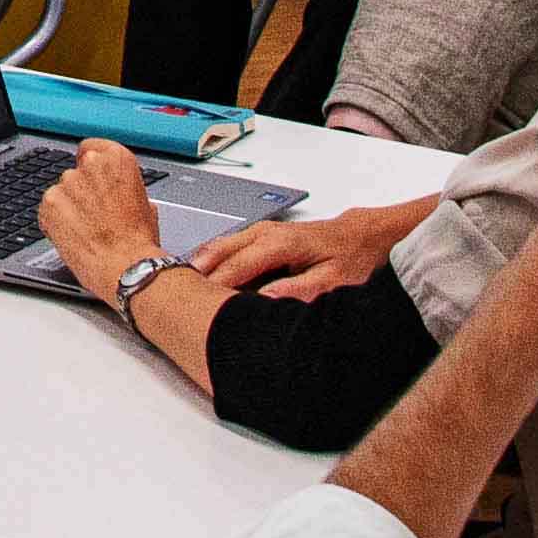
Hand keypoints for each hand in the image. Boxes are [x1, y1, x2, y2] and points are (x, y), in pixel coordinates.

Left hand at [36, 140, 166, 298]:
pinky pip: (47, 209)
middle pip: (75, 173)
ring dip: (67, 208)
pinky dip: (53, 222)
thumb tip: (120, 193)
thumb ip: (126, 189)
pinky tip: (71, 237)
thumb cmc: (139, 243)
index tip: (89, 176)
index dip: (88, 164)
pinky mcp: (49, 204)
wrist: (127, 268)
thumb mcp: (145, 206)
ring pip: (60, 192)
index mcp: (117, 160)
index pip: (91, 148)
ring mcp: (68, 183)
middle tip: (92, 216)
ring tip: (84, 232)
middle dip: (80, 193)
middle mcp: (91, 165)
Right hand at [195, 197, 430, 299]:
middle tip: (167, 291)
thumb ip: (299, 291)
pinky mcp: (266, 237)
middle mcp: (267, 233)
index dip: (213, 286)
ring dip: (201, 263)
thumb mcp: (334, 282)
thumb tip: (263, 300)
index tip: (193, 304)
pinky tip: (204, 271)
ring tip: (175, 282)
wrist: (370, 235)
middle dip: (196, 272)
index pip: (236, 266)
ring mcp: (265, 232)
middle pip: (221, 252)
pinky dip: (214, 257)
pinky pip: (232, 245)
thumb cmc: (355, 257)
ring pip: (223, 245)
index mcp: (279, 244)